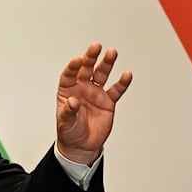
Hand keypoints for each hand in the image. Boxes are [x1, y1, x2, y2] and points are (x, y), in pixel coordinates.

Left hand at [56, 42, 132, 164]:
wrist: (82, 145)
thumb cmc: (69, 132)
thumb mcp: (65, 123)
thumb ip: (68, 111)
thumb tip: (71, 102)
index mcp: (67, 91)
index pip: (69, 75)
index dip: (72, 67)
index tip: (77, 60)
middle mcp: (81, 89)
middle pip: (86, 69)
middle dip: (90, 58)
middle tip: (96, 47)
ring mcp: (95, 94)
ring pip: (102, 75)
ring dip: (106, 64)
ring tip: (112, 53)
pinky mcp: (108, 102)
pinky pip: (116, 90)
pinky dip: (122, 83)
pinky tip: (126, 74)